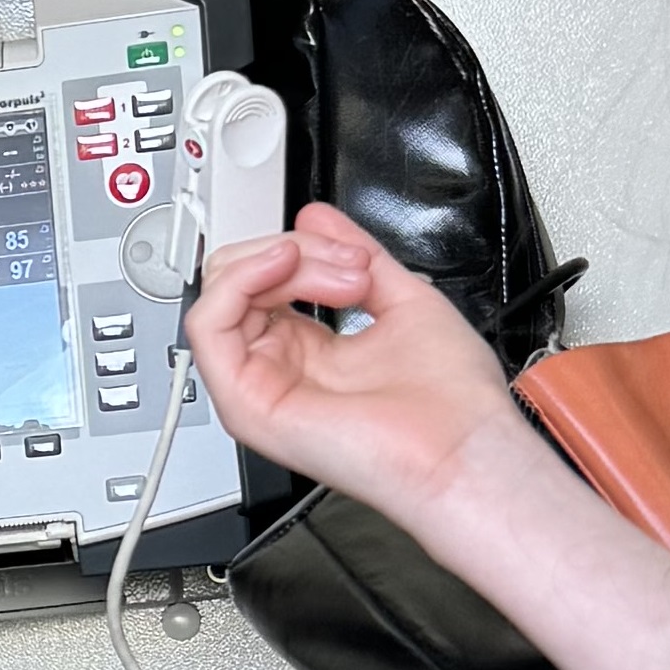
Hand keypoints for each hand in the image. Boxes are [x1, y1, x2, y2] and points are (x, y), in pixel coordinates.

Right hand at [180, 200, 516, 529]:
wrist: (463, 451)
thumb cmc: (452, 405)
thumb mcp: (402, 298)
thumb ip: (354, 256)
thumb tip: (314, 217)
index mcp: (310, 352)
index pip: (267, 280)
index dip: (303, 248)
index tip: (355, 255)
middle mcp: (279, 370)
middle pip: (239, 280)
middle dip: (293, 249)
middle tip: (350, 265)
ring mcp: (259, 388)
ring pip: (222, 293)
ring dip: (276, 260)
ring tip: (336, 274)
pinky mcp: (245, 403)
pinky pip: (206, 325)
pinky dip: (239, 280)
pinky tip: (283, 266)